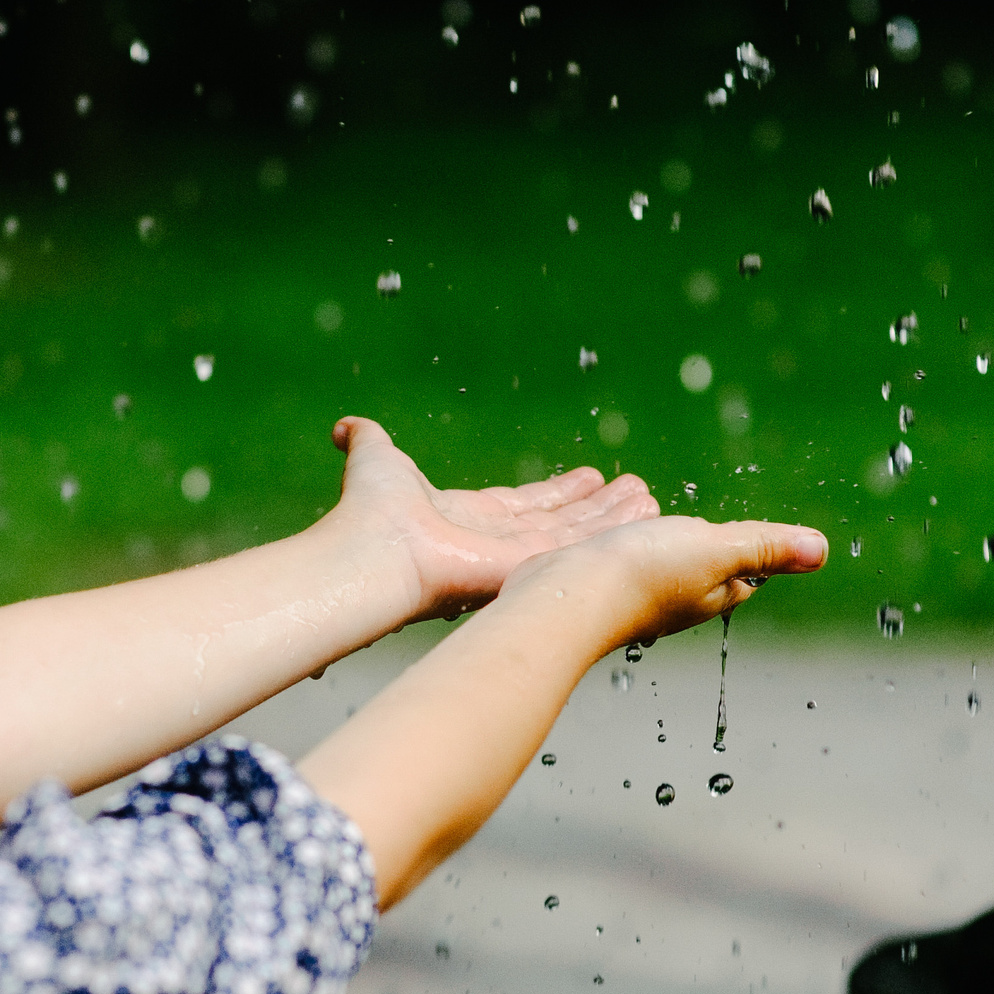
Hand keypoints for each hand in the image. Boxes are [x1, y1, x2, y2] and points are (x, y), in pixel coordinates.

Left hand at [323, 416, 661, 624]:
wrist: (375, 552)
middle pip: (558, 523)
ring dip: (614, 518)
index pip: (523, 505)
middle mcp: (494, 542)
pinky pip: (581, 547)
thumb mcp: (375, 458)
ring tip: (649, 500)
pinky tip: (645, 515)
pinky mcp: (532, 566)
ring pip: (577, 536)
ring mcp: (515, 559)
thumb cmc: (370, 511)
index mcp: (464, 517)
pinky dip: (613, 531)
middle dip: (597, 510)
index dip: (558, 494)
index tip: (590, 479)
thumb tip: (344, 426)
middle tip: (635, 492)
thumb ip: (367, 440)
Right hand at [496, 514, 829, 656]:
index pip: (742, 579)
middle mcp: (671, 601)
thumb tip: (821, 551)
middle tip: (707, 535)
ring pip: (653, 569)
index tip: (756, 545)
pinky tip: (606, 543)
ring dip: (656, 548)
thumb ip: (765, 547)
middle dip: (704, 555)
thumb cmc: (642, 575)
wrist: (564, 597)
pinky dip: (617, 550)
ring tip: (656, 531)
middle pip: (698, 576)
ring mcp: (629, 597)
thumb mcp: (717, 549)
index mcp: (708, 594)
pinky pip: (613, 564)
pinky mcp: (591, 586)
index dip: (752, 561)